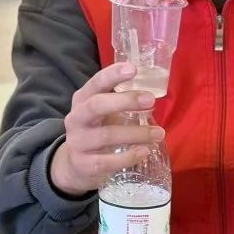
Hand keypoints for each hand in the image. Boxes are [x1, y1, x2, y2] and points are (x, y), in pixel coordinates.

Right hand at [51, 64, 164, 196]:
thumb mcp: (101, 112)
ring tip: (159, 133)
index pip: (95, 83)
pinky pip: (107, 161)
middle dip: (125, 101)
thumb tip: (151, 93)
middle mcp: (76, 119)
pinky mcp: (84, 165)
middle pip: (96, 105)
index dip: (112, 75)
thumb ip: (119, 101)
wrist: (74, 165)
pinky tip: (144, 152)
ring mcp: (78, 142)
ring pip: (106, 135)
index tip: (133, 68)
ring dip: (136, 133)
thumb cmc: (95, 131)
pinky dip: (128, 156)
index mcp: (82, 100)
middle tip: (151, 101)